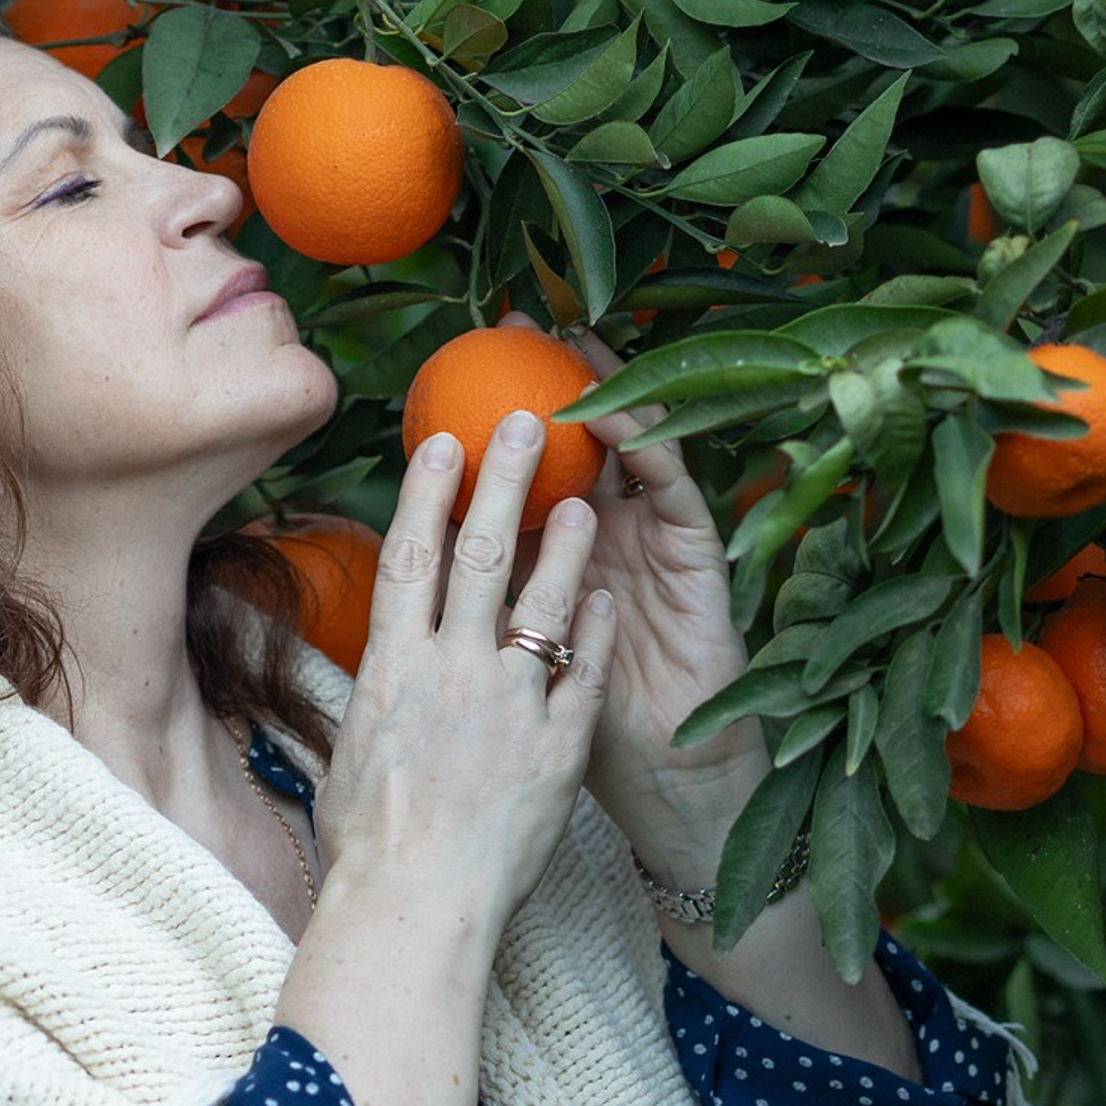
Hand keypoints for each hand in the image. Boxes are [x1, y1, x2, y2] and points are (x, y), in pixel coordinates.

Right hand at [315, 390, 614, 947]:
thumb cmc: (367, 848)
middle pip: (480, 558)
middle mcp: (451, 674)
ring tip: (585, 498)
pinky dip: (594, 634)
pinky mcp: (558, 748)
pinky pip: (583, 675)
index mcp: (391, 671)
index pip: (411, 559)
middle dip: (504, 482)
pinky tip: (605, 600)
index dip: (426, 494)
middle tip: (525, 425)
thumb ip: (375, 703)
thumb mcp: (354, 756)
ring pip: (544, 605)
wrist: (414, 908)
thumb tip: (377, 675)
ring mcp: (510, 708)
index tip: (442, 442)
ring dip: (566, 544)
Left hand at [495, 313, 767, 859]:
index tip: (452, 375)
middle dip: (550, 380)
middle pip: (580, 444)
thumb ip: (475, 610)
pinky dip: (653, 449)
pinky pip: (675, 493)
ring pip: (632, 450)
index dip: (492, 427)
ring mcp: (656, 544)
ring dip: (608, 393)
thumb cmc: (577, 723)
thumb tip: (408, 564)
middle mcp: (607, 539)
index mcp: (552, 557)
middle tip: (518, 322)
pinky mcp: (697, 561)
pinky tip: (624, 413)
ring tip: (578, 340)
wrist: (658, 783)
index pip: (520, 477)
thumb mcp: (507, 665)